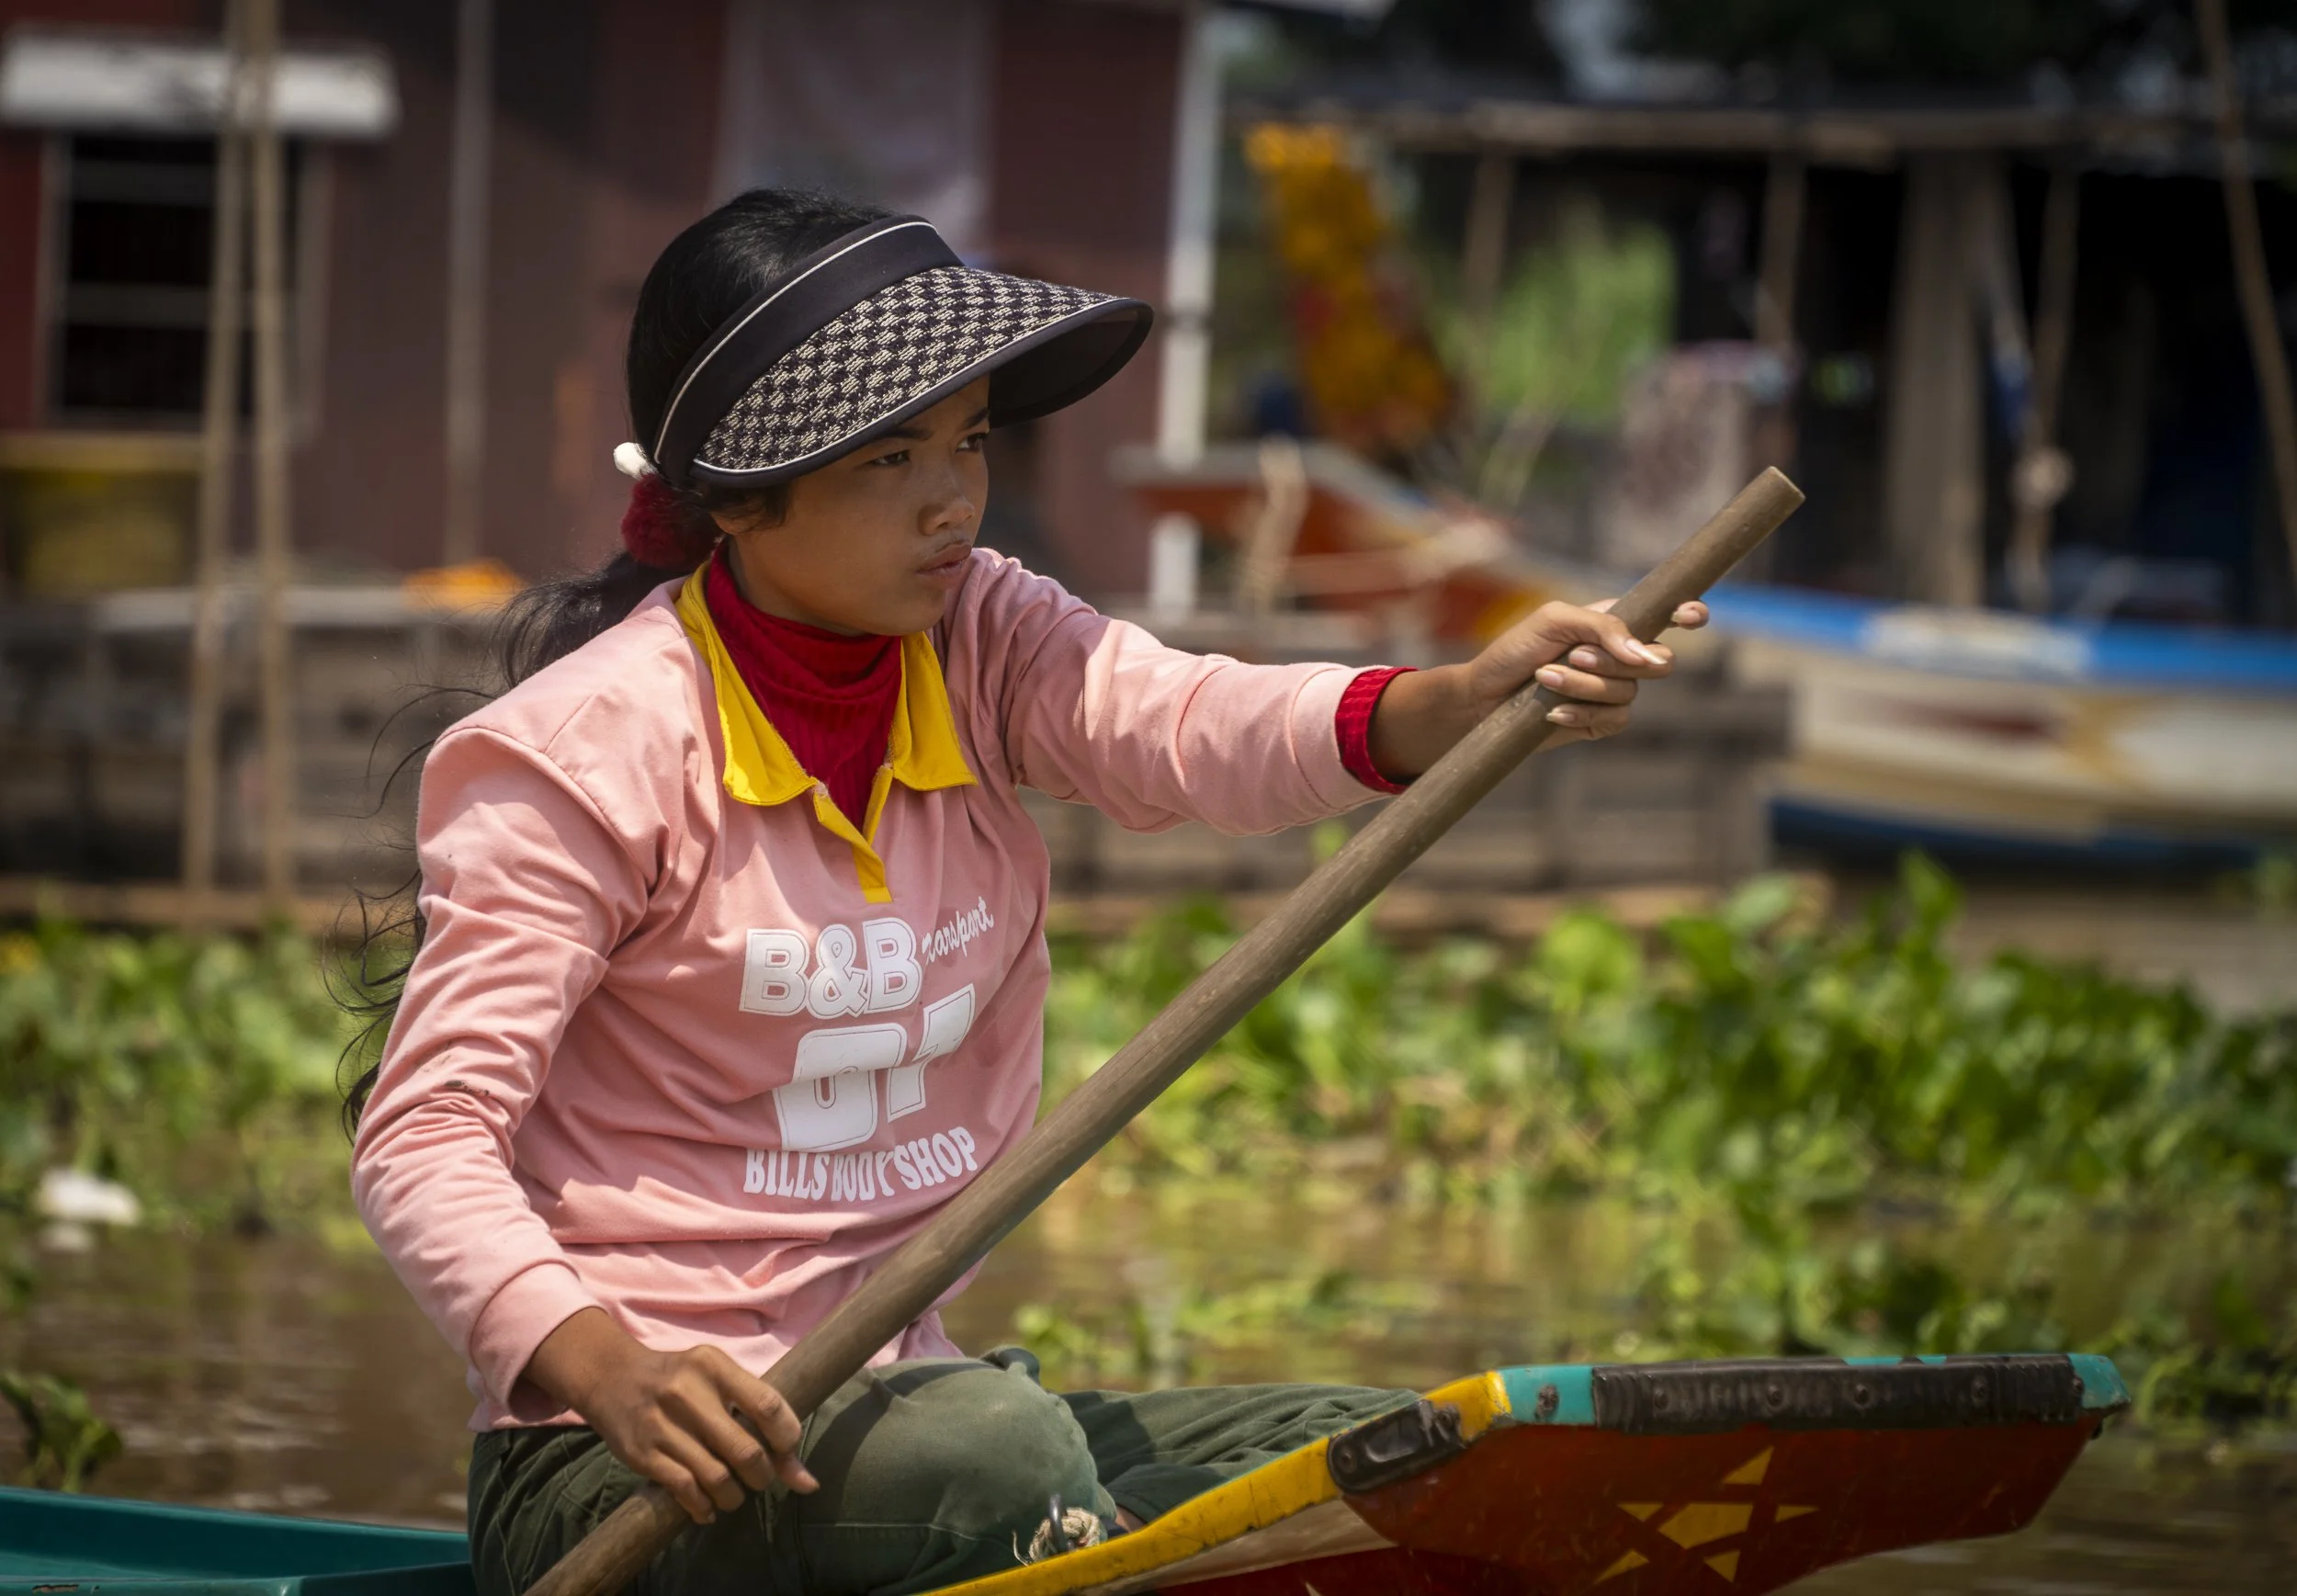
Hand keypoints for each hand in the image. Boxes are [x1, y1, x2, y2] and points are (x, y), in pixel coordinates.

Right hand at [524, 1308, 816, 1523]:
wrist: (611, 1377)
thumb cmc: (681, 1381)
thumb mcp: (720, 1382)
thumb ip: (763, 1419)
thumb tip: (809, 1483)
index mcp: (714, 1366)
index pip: (768, 1406)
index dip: (787, 1439)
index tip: (785, 1451)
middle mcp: (687, 1392)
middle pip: (745, 1451)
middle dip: (762, 1476)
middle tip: (758, 1478)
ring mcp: (661, 1424)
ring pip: (717, 1478)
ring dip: (734, 1497)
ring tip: (734, 1495)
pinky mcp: (641, 1453)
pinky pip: (686, 1491)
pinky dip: (703, 1508)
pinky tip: (707, 1508)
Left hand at [1467, 597, 1708, 745]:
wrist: (1484, 696)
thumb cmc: (1516, 649)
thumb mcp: (1554, 621)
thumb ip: (1603, 626)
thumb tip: (1643, 653)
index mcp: (1616, 623)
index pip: (1666, 617)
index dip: (1689, 614)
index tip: (1691, 615)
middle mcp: (1622, 656)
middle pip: (1660, 662)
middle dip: (1615, 662)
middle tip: (1575, 656)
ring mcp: (1614, 691)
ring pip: (1630, 692)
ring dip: (1583, 686)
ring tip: (1545, 678)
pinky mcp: (1602, 722)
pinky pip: (1616, 720)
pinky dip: (1580, 713)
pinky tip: (1552, 710)